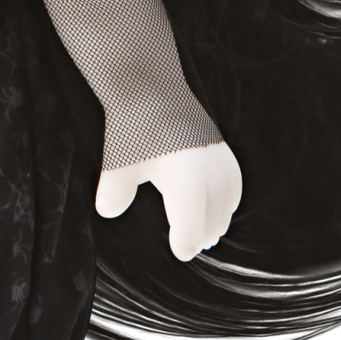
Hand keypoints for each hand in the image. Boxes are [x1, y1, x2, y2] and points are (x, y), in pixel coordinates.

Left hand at [94, 141, 241, 261]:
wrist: (152, 89)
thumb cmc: (134, 130)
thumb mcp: (118, 164)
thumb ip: (114, 193)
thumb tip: (108, 211)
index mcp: (188, 185)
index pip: (192, 233)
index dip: (184, 246)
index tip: (179, 250)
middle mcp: (211, 177)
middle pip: (211, 225)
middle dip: (199, 236)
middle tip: (187, 245)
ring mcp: (222, 164)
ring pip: (225, 209)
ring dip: (213, 222)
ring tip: (200, 232)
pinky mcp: (226, 154)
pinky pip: (232, 190)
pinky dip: (225, 203)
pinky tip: (214, 207)